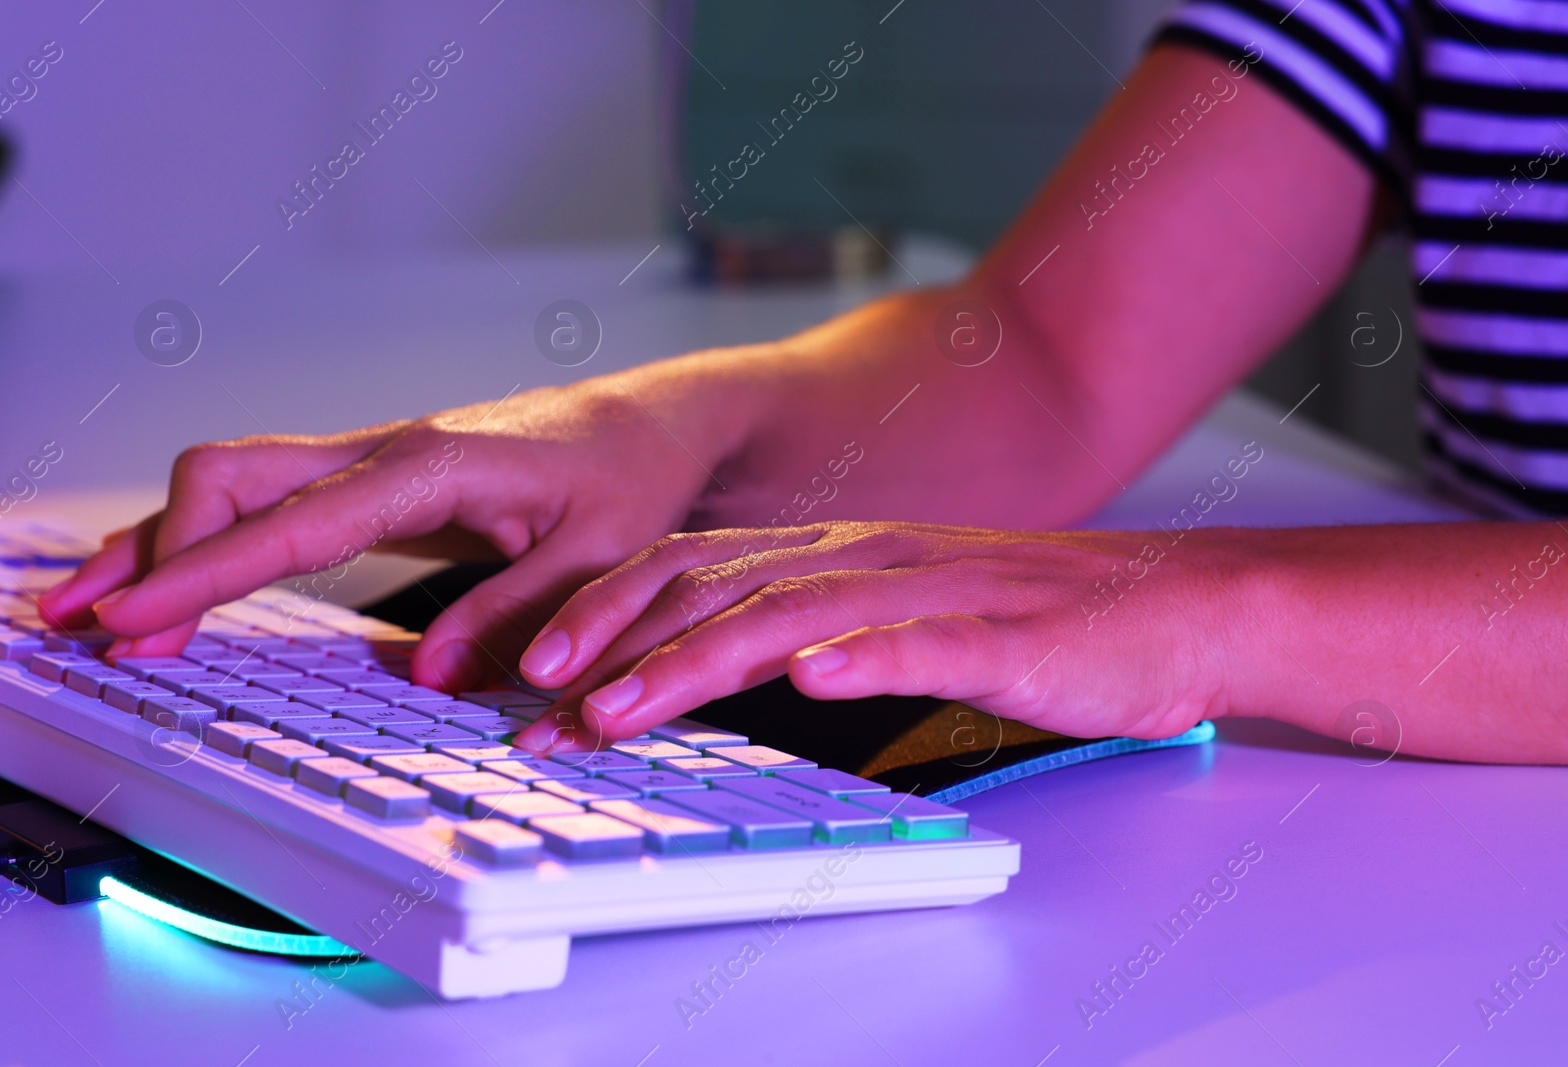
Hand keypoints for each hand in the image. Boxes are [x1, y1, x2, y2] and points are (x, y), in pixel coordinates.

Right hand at [38, 374, 756, 690]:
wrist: (648, 425)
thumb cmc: (628, 479)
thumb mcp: (601, 554)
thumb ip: (520, 611)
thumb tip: (427, 675)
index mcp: (432, 467)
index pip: (292, 523)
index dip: (203, 573)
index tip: (132, 621)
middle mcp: (385, 452)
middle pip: (229, 477)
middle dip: (152, 548)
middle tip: (96, 633)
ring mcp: (372, 461)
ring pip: (234, 482)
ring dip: (162, 542)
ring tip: (95, 613)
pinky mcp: (373, 481)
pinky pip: (267, 501)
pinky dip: (208, 539)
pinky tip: (175, 582)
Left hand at [510, 521, 1246, 751]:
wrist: (1174, 605)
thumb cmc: (1031, 620)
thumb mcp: (895, 616)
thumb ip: (809, 629)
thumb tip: (711, 665)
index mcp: (837, 555)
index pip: (699, 570)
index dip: (609, 611)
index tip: (535, 666)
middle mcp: (869, 559)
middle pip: (721, 586)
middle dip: (619, 637)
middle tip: (539, 689)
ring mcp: (936, 591)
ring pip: (797, 615)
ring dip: (702, 659)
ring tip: (627, 703)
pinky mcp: (1006, 632)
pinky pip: (928, 641)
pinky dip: (867, 657)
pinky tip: (818, 680)